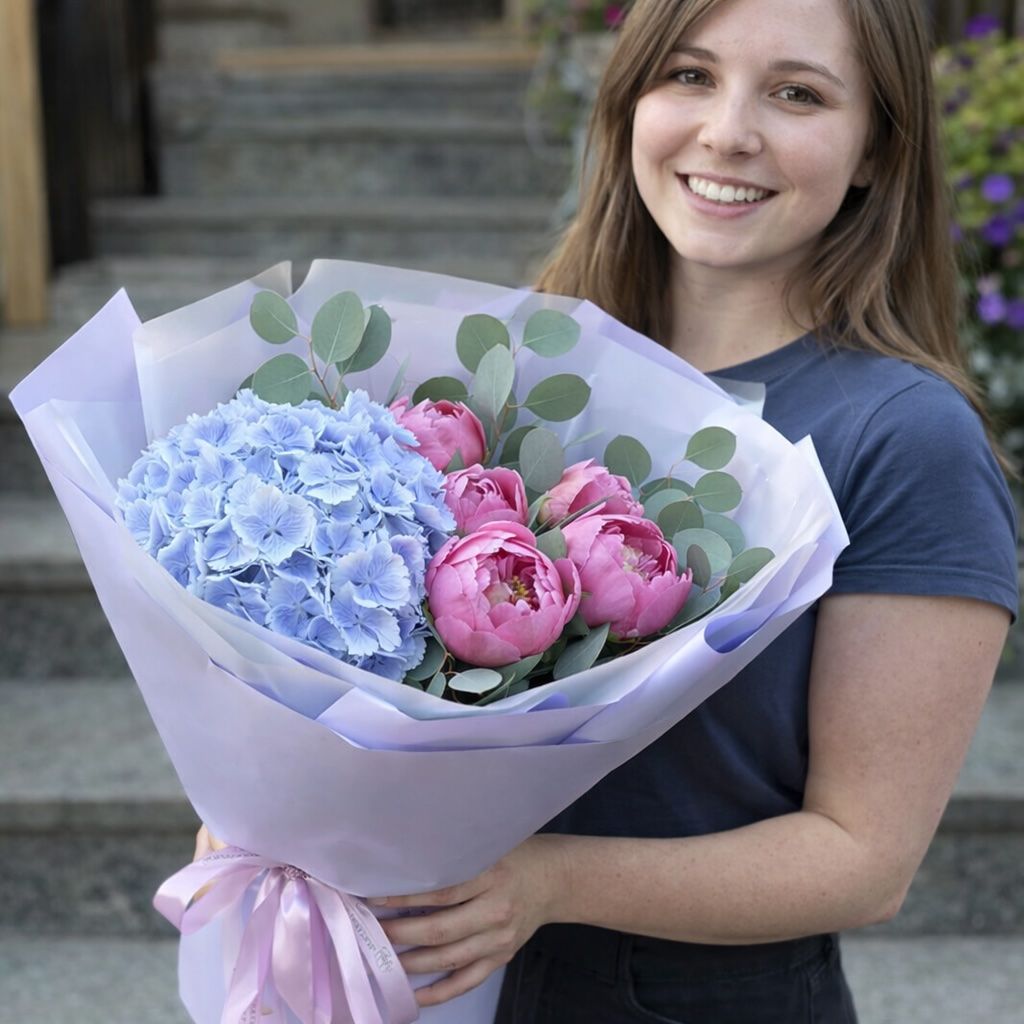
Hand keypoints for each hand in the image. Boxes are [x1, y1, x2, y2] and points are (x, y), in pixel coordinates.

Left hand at [376, 835, 570, 1007]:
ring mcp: (499, 939)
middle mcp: (496, 910)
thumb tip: (407, 862)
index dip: (405, 898)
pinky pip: (467, 980)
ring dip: (411, 962)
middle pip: (440, 930)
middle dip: (400, 934)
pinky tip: (414, 995)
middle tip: (371, 931)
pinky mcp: (501, 958)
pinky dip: (440, 992)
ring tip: (382, 958)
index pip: (441, 892)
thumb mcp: (490, 844)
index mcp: (492, 875)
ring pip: (449, 959)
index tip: (374, 897)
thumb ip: (456, 855)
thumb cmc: (517, 855)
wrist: (556, 879)